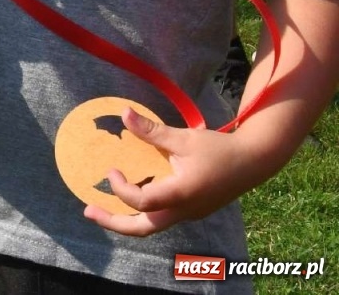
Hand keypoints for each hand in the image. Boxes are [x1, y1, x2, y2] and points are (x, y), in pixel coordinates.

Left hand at [82, 107, 269, 235]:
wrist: (254, 162)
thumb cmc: (220, 149)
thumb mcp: (184, 138)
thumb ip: (152, 130)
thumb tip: (123, 113)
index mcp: (181, 194)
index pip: (142, 203)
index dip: (121, 189)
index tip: (111, 170)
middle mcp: (184, 210)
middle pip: (142, 229)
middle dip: (113, 223)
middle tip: (88, 211)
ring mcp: (188, 213)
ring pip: (152, 226)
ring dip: (126, 220)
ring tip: (103, 208)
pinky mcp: (191, 210)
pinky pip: (161, 218)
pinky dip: (142, 212)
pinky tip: (130, 197)